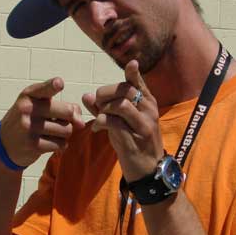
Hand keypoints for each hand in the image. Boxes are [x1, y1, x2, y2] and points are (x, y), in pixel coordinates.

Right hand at [0, 77, 84, 167]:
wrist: (5, 144)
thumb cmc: (29, 120)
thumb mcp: (39, 106)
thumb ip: (64, 107)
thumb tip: (81, 122)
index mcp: (29, 94)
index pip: (45, 88)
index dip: (54, 85)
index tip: (59, 83)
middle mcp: (27, 108)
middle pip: (67, 112)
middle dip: (70, 119)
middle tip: (59, 122)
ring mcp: (29, 127)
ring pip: (67, 130)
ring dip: (64, 134)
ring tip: (51, 133)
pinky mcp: (33, 145)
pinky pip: (61, 144)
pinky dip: (60, 145)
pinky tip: (48, 142)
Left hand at [82, 60, 163, 181]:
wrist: (149, 171)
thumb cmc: (135, 144)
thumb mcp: (122, 124)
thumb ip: (104, 109)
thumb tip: (87, 95)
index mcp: (148, 104)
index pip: (140, 83)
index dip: (134, 73)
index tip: (131, 63)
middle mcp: (149, 111)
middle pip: (125, 90)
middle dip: (105, 93)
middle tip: (97, 104)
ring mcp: (143, 125)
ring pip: (121, 104)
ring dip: (104, 108)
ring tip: (99, 117)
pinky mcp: (134, 139)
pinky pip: (114, 123)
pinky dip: (100, 122)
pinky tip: (96, 128)